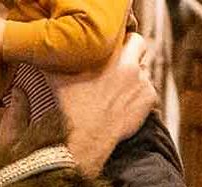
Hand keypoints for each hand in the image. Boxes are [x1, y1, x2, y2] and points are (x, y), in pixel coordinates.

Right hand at [50, 32, 155, 169]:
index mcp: (110, 54)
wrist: (86, 135)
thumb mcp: (57, 74)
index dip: (122, 40)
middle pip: (141, 46)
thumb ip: (59, 56)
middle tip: (123, 63)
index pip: (128, 36)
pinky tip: (125, 102)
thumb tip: (52, 48)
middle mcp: (130, 64)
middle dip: (134, 52)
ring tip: (119, 88)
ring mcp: (142, 82)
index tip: (116, 47)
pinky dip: (140, 94)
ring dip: (135, 75)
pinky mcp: (149, 99)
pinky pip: (149, 90)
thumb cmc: (71, 105)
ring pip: (144, 70)